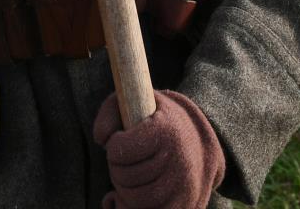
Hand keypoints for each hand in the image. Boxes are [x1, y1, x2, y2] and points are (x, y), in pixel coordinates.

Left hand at [93, 89, 223, 208]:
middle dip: (116, 169)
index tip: (120, 140)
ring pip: (135, 200)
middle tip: (124, 161)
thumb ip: (110, 113)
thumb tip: (101, 140)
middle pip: (125, 177)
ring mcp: (183, 187)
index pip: (120, 149)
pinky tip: (134, 194)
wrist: (199, 141)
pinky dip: (133, 207)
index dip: (113, 146)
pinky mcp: (184, 205)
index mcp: (166, 131)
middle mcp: (178, 160)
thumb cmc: (158, 120)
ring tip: (130, 176)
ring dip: (124, 190)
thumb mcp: (136, 102)